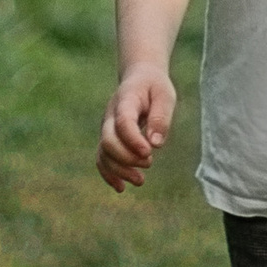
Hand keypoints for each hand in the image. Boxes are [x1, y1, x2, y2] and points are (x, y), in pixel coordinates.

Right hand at [98, 62, 176, 190]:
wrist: (139, 78)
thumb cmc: (154, 87)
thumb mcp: (165, 95)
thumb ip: (161, 117)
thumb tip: (156, 144)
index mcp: (125, 100)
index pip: (123, 122)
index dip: (133, 140)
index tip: (149, 153)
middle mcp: (110, 116)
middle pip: (109, 141)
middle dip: (127, 158)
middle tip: (149, 163)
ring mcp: (106, 128)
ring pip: (103, 153)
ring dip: (119, 170)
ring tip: (140, 181)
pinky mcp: (108, 139)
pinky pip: (101, 159)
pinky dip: (108, 174)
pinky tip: (121, 188)